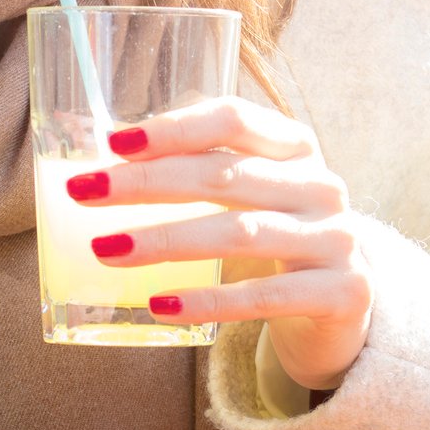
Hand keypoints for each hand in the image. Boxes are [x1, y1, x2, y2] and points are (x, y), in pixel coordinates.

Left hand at [72, 97, 370, 392]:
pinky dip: (207, 301)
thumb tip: (109, 165)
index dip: (174, 128)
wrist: (345, 310)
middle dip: (147, 182)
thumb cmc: (277, 243)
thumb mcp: (252, 196)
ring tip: (106, 249)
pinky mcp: (344, 293)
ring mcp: (339, 239)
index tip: (115, 143)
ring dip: (165, 241)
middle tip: (84, 192)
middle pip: (226, 174)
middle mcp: (322, 185)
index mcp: (296, 147)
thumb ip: (202, 171)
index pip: (234, 120)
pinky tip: (160, 304)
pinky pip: (264, 296)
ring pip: (240, 233)